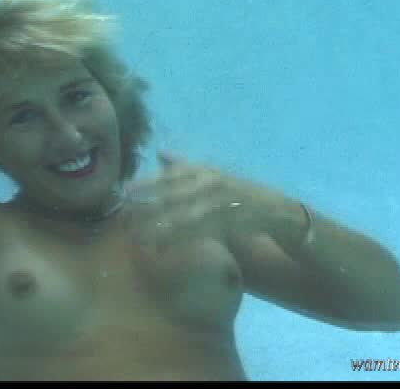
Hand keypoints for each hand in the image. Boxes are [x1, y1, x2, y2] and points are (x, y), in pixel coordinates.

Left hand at [126, 151, 284, 251]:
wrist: (274, 209)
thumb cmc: (235, 192)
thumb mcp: (210, 175)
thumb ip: (183, 166)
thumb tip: (159, 152)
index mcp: (204, 170)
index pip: (170, 174)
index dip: (147, 182)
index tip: (125, 192)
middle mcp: (211, 182)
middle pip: (173, 195)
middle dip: (148, 207)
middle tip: (125, 218)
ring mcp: (221, 201)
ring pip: (184, 215)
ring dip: (160, 226)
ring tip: (139, 236)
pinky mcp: (230, 221)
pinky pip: (200, 231)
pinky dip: (181, 239)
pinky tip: (164, 246)